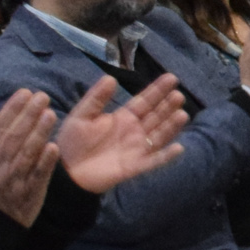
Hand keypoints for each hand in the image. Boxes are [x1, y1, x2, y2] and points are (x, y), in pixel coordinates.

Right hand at [0, 89, 59, 224]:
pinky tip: (54, 147)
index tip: (25, 93)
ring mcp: (14, 179)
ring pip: (26, 154)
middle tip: (42, 97)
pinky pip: (37, 176)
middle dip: (28, 115)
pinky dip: (45, 162)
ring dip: (38, 134)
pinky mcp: (29, 192)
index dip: (12, 109)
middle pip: (14, 137)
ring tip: (50, 114)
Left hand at [55, 73, 188, 193]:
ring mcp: (137, 149)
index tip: (171, 78)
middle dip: (168, 106)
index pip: (145, 101)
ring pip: (159, 135)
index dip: (157, 90)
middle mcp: (134, 131)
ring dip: (171, 126)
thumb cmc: (72, 143)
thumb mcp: (82, 115)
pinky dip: (167, 156)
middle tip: (178, 95)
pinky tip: (178, 148)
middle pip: (156, 116)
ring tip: (182, 114)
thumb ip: (96, 98)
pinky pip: (154, 161)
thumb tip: (111, 77)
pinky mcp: (135, 166)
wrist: (66, 171)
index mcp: (123, 117)